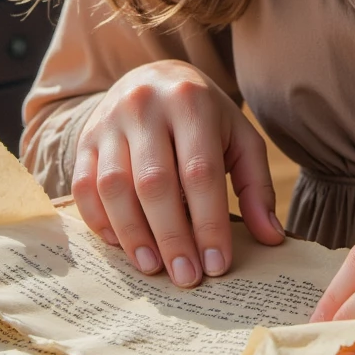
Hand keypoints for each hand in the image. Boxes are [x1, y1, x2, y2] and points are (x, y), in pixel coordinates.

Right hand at [71, 60, 283, 287]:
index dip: (208, 223)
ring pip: (114, 186)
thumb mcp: (239, 137)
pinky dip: (99, 220)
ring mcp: (109, 120)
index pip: (200, 172)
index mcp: (191, 102)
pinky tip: (121, 245)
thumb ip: (255, 185)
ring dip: (133, 234)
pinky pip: (83, 185)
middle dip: (171, 236)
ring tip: (152, 268)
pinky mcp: (85, 138)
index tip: (216, 265)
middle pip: (155, 182)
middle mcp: (145, 106)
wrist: (154, 78)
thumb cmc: (204, 116)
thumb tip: (270, 238)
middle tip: (186, 277)